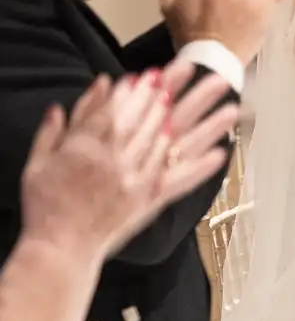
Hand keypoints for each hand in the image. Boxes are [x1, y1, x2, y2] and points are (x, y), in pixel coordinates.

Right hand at [18, 67, 236, 263]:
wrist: (58, 248)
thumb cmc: (45, 205)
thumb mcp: (39, 161)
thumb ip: (61, 127)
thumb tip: (91, 90)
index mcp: (87, 148)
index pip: (118, 110)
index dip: (138, 91)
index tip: (154, 72)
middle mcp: (116, 161)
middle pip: (152, 120)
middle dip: (179, 94)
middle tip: (202, 72)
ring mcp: (136, 181)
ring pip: (174, 146)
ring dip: (204, 126)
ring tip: (230, 107)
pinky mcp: (149, 202)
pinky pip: (179, 183)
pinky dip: (200, 169)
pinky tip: (222, 154)